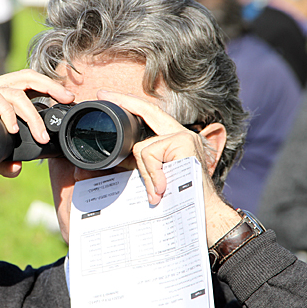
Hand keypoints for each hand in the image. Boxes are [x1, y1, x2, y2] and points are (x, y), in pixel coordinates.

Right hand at [0, 70, 74, 174]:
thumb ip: (3, 160)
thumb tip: (18, 169)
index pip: (29, 81)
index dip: (51, 86)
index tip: (68, 97)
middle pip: (26, 78)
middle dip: (51, 88)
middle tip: (66, 101)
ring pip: (14, 93)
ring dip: (31, 115)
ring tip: (40, 136)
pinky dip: (7, 114)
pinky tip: (13, 130)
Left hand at [97, 90, 240, 245]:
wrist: (204, 215)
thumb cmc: (180, 200)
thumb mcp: (154, 179)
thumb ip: (139, 166)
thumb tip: (113, 160)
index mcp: (174, 141)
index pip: (150, 116)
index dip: (131, 104)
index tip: (111, 96)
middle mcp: (180, 134)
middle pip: (147, 111)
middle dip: (123, 100)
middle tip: (102, 92)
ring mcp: (183, 136)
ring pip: (141, 148)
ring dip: (145, 173)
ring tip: (158, 191)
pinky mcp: (182, 142)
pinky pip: (149, 155)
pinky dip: (151, 174)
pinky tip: (162, 188)